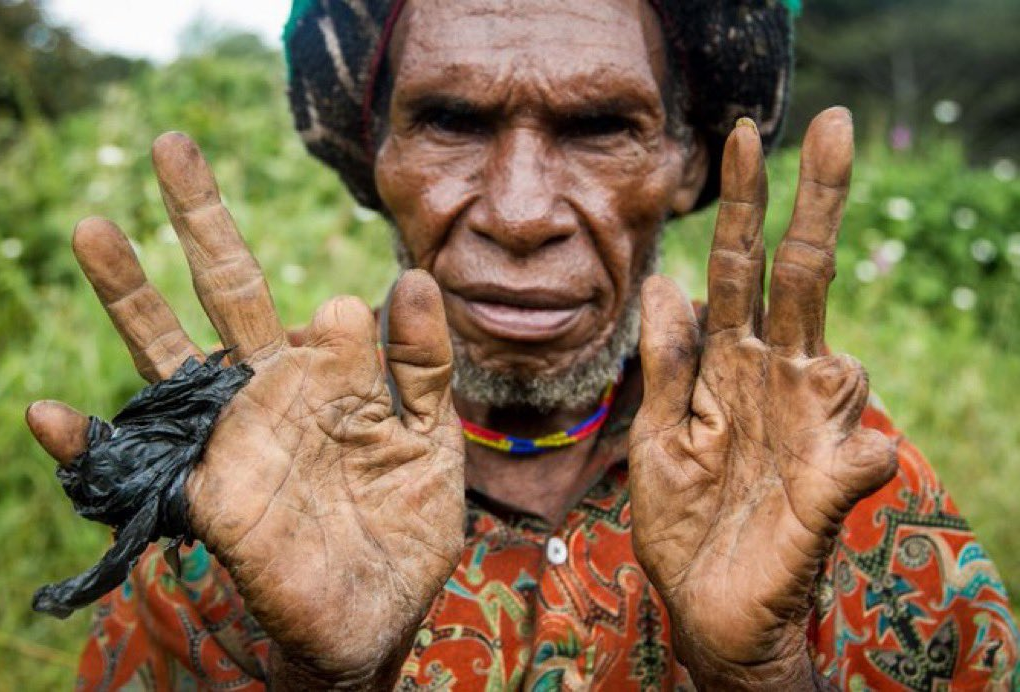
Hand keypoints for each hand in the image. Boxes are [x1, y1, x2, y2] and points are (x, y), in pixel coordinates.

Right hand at [25, 134, 465, 687]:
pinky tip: (46, 415)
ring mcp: (232, 438)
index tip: (341, 316)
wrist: (379, 610)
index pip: (321, 306)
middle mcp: (269, 391)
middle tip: (173, 145)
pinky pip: (133, 467)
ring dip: (129, 295)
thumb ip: (421, 361)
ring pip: (172, 357)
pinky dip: (83, 445)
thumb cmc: (404, 519)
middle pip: (228, 293)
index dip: (329, 298)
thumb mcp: (430, 433)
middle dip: (201, 220)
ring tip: (92, 227)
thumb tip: (412, 276)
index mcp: (326, 372)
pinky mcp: (207, 496)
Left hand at [628, 109, 896, 688]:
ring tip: (760, 424)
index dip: (740, 206)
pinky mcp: (832, 487)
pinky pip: (856, 457)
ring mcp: (809, 429)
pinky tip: (857, 459)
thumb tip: (664, 283)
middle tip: (826, 124)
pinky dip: (856, 456)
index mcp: (728, 368)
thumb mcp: (655, 437)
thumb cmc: (682, 523)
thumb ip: (668, 365)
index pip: (738, 271)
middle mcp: (775, 384)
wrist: (709, 612)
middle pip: (799, 279)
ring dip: (820, 358)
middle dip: (810, 203)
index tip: (738, 137)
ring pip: (835, 354)